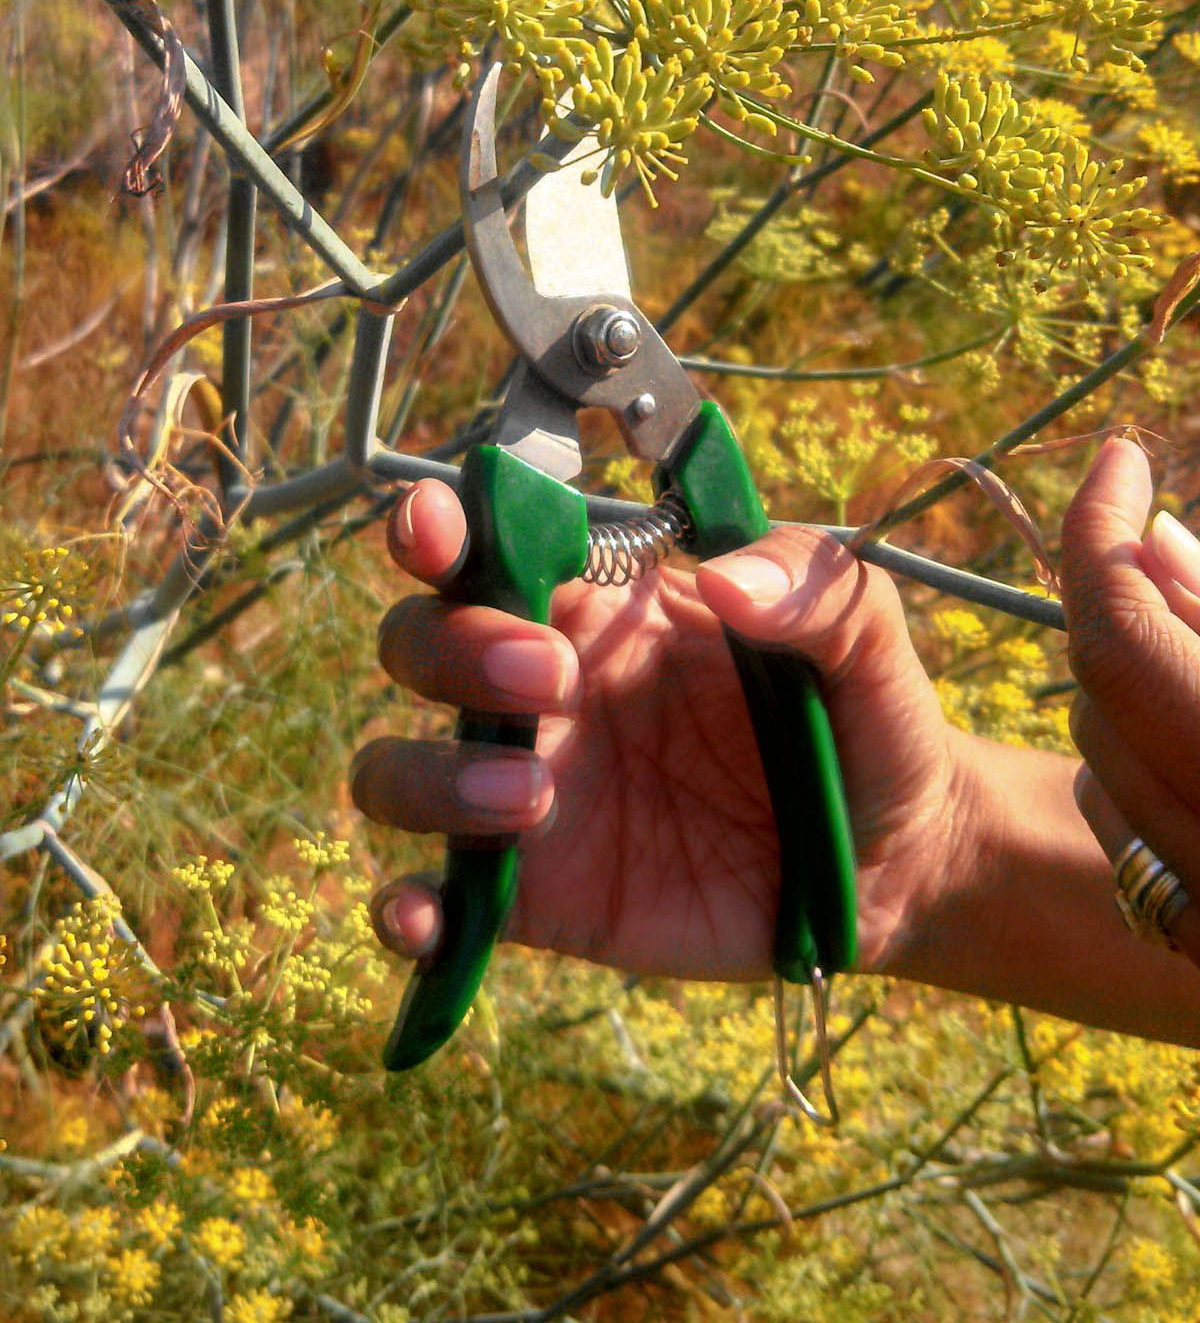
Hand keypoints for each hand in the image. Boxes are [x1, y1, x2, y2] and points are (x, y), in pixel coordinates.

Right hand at [351, 478, 970, 983]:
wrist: (893, 862)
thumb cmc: (863, 722)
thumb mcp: (864, 634)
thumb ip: (814, 585)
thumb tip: (731, 581)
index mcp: (604, 608)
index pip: (487, 549)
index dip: (437, 530)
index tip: (433, 532)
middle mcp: (545, 692)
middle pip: (420, 645)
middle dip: (453, 648)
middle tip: (550, 675)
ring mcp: (532, 796)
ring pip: (399, 770)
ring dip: (430, 776)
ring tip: (532, 798)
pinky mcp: (543, 896)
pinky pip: (439, 903)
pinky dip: (407, 911)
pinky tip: (424, 918)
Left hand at [1061, 437, 1199, 965]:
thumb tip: (1154, 542)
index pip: (1121, 633)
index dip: (1102, 529)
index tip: (1119, 459)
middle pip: (1102, 691)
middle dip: (1128, 600)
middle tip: (1178, 546)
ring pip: (1100, 766)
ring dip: (1137, 687)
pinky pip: (1130, 843)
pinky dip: (1148, 773)